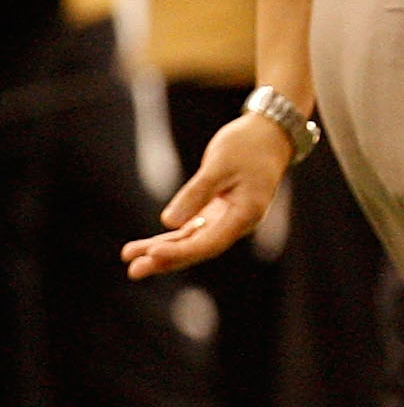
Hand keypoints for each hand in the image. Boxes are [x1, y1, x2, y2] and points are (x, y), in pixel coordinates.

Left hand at [121, 113, 294, 276]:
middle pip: (199, 248)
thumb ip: (196, 193)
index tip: (152, 253)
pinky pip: (192, 230)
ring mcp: (227, 219)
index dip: (180, 251)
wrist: (269, 135)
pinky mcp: (218, 211)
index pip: (210, 242)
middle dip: (167, 260)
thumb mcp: (219, 165)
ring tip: (131, 258)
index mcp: (246, 214)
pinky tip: (148, 246)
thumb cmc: (247, 146)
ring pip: (192, 241)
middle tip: (134, 271)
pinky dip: (171, 237)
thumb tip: (169, 222)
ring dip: (163, 250)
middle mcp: (237, 223)